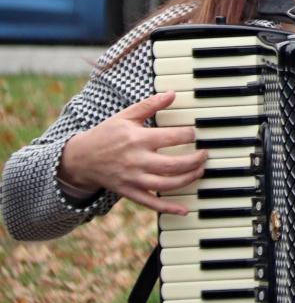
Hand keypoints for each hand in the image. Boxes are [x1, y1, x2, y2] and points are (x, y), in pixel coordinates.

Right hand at [58, 91, 206, 213]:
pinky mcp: (129, 192)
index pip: (172, 137)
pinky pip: (151, 203)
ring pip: (166, 184)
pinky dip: (169, 207)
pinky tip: (184, 209)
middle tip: (205, 154)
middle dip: (195, 160)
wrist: (80, 158)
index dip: (190, 134)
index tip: (198, 133)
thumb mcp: (126, 116)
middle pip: (173, 165)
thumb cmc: (106, 134)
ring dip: (188, 179)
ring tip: (200, 170)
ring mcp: (133, 179)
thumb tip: (172, 93)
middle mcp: (137, 161)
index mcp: (138, 140)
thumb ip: (150, 105)